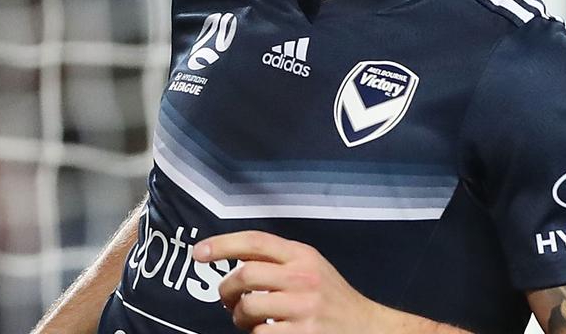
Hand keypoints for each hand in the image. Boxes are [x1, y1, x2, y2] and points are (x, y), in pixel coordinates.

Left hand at [193, 230, 385, 332]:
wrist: (366, 328)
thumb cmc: (331, 298)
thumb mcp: (311, 267)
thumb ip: (279, 260)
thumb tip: (234, 261)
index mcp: (303, 255)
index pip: (255, 241)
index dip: (223, 244)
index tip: (198, 253)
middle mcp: (303, 277)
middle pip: (245, 275)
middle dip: (226, 290)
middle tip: (226, 300)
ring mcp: (304, 307)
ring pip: (249, 308)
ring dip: (239, 317)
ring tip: (246, 320)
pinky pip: (262, 333)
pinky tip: (266, 332)